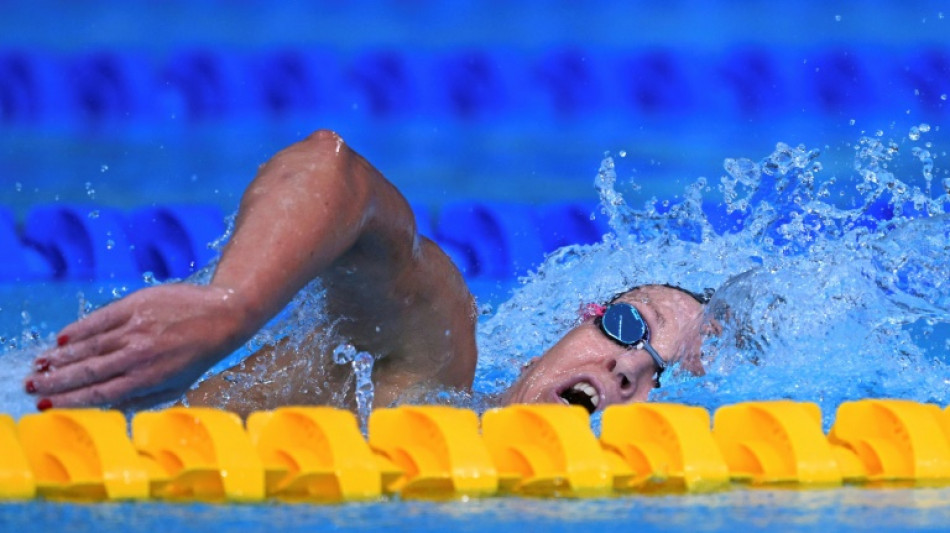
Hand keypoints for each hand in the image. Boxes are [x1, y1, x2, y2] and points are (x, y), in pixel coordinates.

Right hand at [24, 283, 248, 409]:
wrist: (224, 314)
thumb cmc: (198, 354)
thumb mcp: (176, 384)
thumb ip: (141, 397)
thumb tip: (107, 407)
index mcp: (149, 377)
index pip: (100, 392)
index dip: (70, 400)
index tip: (45, 406)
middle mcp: (139, 353)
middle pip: (88, 370)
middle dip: (56, 380)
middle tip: (31, 386)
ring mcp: (136, 327)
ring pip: (90, 346)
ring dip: (61, 356)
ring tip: (40, 365)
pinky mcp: (136, 305)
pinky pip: (100, 320)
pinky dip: (80, 329)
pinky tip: (62, 338)